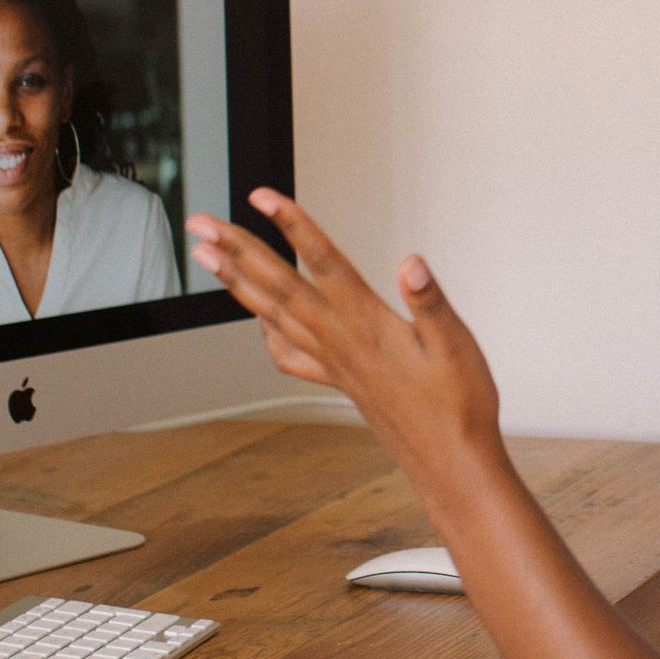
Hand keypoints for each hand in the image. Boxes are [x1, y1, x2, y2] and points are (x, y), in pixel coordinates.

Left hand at [186, 191, 502, 486]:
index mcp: (366, 324)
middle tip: (201, 223)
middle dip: (238, 249)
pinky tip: (258, 324)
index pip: (322, 263)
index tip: (263, 197)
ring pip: (272, 314)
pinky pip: (289, 353)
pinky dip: (266, 333)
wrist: (449, 461)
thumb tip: (410, 263)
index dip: (293, 226)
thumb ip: (430, 301)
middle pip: (279, 285)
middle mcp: (339, 341)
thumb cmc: (458, 404)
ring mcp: (332, 362)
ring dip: (237, 282)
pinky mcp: (337, 380)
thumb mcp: (457, 346)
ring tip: (208, 257)